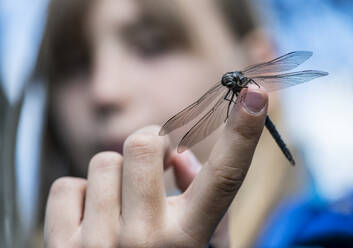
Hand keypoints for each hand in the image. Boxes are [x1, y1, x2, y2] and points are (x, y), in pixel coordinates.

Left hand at [44, 87, 267, 247]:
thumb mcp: (199, 242)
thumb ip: (199, 194)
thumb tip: (177, 153)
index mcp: (190, 240)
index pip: (224, 177)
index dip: (244, 133)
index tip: (256, 95)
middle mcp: (146, 242)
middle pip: (141, 144)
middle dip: (149, 142)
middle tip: (153, 159)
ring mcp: (98, 246)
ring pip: (103, 162)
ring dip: (116, 176)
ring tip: (122, 205)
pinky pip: (66, 186)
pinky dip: (81, 196)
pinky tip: (92, 221)